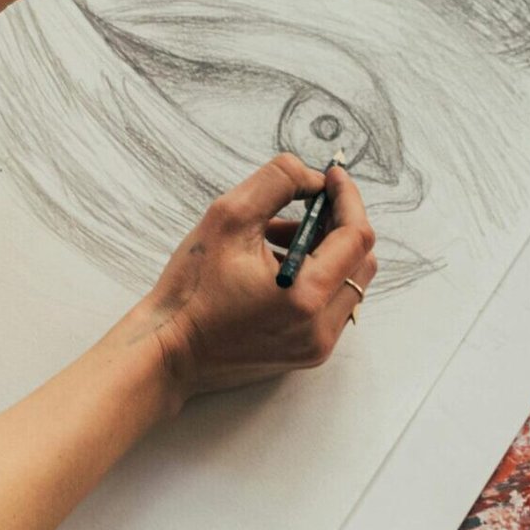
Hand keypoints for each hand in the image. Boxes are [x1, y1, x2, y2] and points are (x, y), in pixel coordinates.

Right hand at [130, 155, 377, 404]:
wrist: (168, 353)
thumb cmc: (192, 289)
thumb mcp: (227, 217)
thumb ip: (277, 182)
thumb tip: (314, 179)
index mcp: (306, 295)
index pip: (356, 237)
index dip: (348, 198)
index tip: (330, 176)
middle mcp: (320, 327)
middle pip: (361, 260)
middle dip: (338, 224)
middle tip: (304, 204)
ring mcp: (317, 345)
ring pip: (348, 282)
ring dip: (325, 250)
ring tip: (274, 236)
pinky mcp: (307, 353)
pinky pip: (331, 305)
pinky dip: (316, 277)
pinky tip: (275, 265)